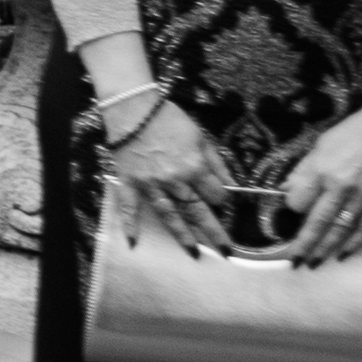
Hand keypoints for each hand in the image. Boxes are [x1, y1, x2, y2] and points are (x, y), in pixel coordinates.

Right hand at [91, 84, 223, 248]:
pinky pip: (129, 207)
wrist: (133, 108)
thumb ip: (217, 163)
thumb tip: (232, 186)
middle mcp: (175, 181)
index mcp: (195, 168)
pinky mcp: (130, 183)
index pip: (215, 195)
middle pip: (198, 212)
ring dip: (183, 236)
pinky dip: (130, 225)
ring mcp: (150, 184)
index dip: (222, 199)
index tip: (221, 201)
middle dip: (214, 232)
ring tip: (194, 253)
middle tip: (226, 251)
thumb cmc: (170, 119)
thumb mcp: (201, 137)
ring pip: (169, 215)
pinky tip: (134, 243)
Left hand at [269, 84, 361, 264]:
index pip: (298, 201)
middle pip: (317, 222)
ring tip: (314, 263)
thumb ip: (304, 170)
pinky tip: (343, 254)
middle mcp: (341, 186)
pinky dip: (354, 243)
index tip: (291, 212)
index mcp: (322, 170)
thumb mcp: (322, 145)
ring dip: (326, 250)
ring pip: (341, 230)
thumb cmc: (356, 131)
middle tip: (294, 261)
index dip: (292, 209)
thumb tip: (286, 189)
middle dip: (304, 244)